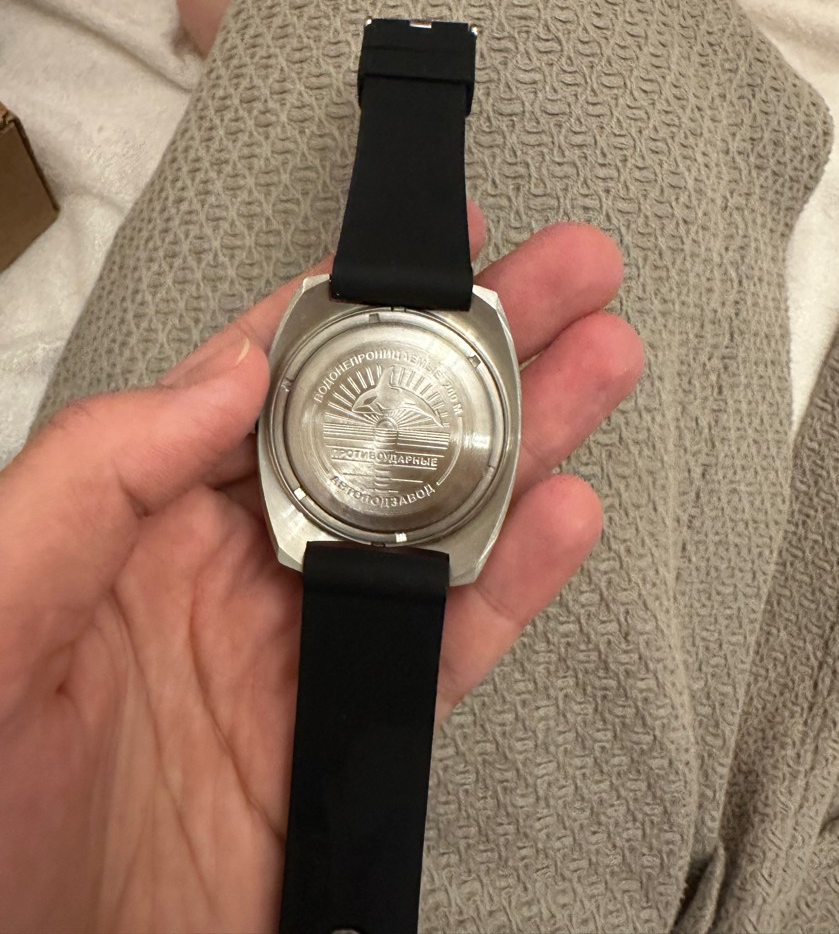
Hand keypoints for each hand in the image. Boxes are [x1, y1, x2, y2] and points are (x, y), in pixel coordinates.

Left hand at [0, 219, 641, 933]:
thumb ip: (94, 474)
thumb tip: (230, 372)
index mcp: (140, 515)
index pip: (269, 376)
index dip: (358, 302)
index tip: (437, 248)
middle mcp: (230, 565)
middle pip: (381, 427)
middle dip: (477, 345)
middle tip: (564, 280)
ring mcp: (294, 647)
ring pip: (437, 517)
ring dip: (523, 439)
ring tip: (597, 368)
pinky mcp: (341, 734)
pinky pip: (445, 644)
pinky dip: (513, 580)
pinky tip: (564, 516)